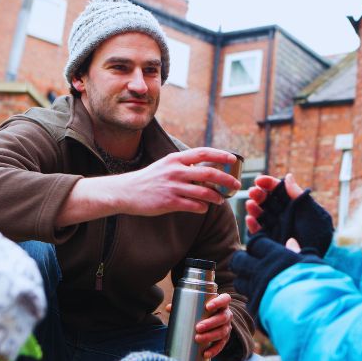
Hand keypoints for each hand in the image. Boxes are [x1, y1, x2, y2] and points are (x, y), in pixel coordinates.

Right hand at [57, 148, 241, 225]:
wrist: (125, 191)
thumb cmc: (148, 179)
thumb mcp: (165, 165)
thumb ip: (184, 166)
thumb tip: (205, 171)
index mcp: (175, 159)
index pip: (203, 153)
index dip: (220, 155)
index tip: (233, 159)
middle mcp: (175, 171)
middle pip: (209, 173)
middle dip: (226, 179)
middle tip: (236, 184)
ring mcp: (173, 187)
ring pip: (204, 192)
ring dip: (217, 197)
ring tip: (221, 199)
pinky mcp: (169, 202)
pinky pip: (194, 206)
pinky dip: (203, 207)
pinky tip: (204, 208)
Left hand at [168, 293, 232, 358]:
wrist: (209, 320)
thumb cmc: (201, 310)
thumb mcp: (194, 306)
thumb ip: (182, 305)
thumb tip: (169, 308)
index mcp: (222, 303)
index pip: (225, 299)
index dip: (218, 302)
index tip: (207, 307)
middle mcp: (226, 314)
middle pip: (223, 318)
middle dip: (211, 323)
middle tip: (198, 327)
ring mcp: (227, 327)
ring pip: (222, 331)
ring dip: (211, 336)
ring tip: (198, 339)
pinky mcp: (225, 339)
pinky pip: (221, 345)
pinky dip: (213, 350)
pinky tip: (205, 354)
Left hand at [231, 233, 322, 323]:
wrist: (314, 314)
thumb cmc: (318, 285)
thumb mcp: (311, 265)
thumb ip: (298, 253)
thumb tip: (290, 241)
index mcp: (276, 257)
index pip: (256, 243)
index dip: (257, 244)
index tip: (260, 248)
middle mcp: (262, 271)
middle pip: (239, 260)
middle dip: (242, 260)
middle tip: (249, 262)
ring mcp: (257, 290)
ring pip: (239, 281)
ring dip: (244, 280)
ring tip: (254, 282)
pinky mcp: (256, 309)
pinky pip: (248, 301)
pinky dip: (252, 299)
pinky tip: (262, 300)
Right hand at [244, 173, 334, 255]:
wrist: (316, 259)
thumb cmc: (320, 235)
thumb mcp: (312, 212)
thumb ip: (299, 196)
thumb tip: (288, 177)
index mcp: (294, 206)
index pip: (280, 192)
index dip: (269, 184)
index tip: (260, 180)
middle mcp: (284, 216)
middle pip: (268, 202)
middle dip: (259, 195)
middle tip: (253, 192)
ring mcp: (276, 229)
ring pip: (261, 215)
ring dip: (254, 208)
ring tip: (250, 204)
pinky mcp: (270, 241)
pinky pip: (258, 232)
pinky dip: (253, 225)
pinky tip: (250, 219)